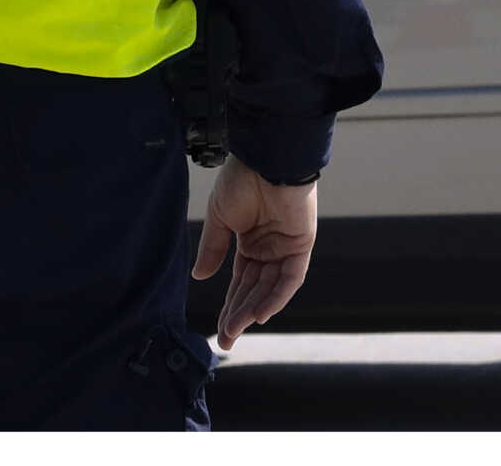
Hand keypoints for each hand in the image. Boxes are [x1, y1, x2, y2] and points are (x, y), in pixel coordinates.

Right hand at [192, 157, 316, 349]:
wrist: (264, 159)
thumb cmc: (240, 181)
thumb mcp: (220, 218)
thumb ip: (212, 248)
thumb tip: (199, 277)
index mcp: (249, 242)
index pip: (240, 282)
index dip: (229, 306)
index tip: (219, 330)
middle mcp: (268, 249)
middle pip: (253, 290)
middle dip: (238, 316)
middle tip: (226, 341)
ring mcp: (286, 249)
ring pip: (269, 289)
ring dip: (252, 310)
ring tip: (234, 330)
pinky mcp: (301, 246)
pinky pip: (289, 278)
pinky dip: (276, 296)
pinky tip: (259, 313)